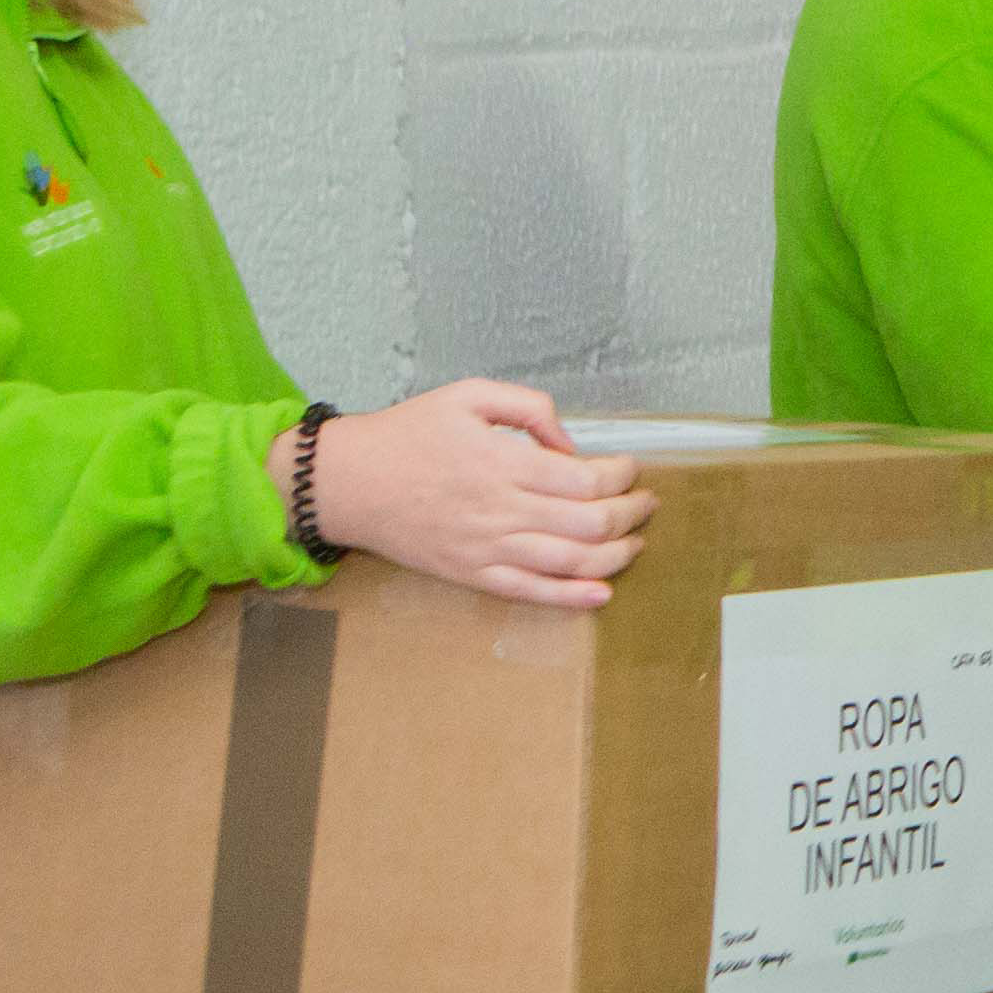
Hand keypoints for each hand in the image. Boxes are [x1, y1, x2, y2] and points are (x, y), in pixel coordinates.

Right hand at [278, 382, 650, 610]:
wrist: (346, 482)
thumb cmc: (406, 434)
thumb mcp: (466, 395)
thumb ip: (527, 407)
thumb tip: (569, 442)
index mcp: (503, 463)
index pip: (587, 480)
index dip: (622, 476)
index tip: (630, 468)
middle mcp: (501, 510)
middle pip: (590, 523)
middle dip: (631, 514)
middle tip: (646, 504)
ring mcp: (487, 549)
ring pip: (570, 563)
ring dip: (616, 555)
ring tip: (636, 542)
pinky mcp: (472, 575)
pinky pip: (531, 593)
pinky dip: (572, 597)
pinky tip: (603, 593)